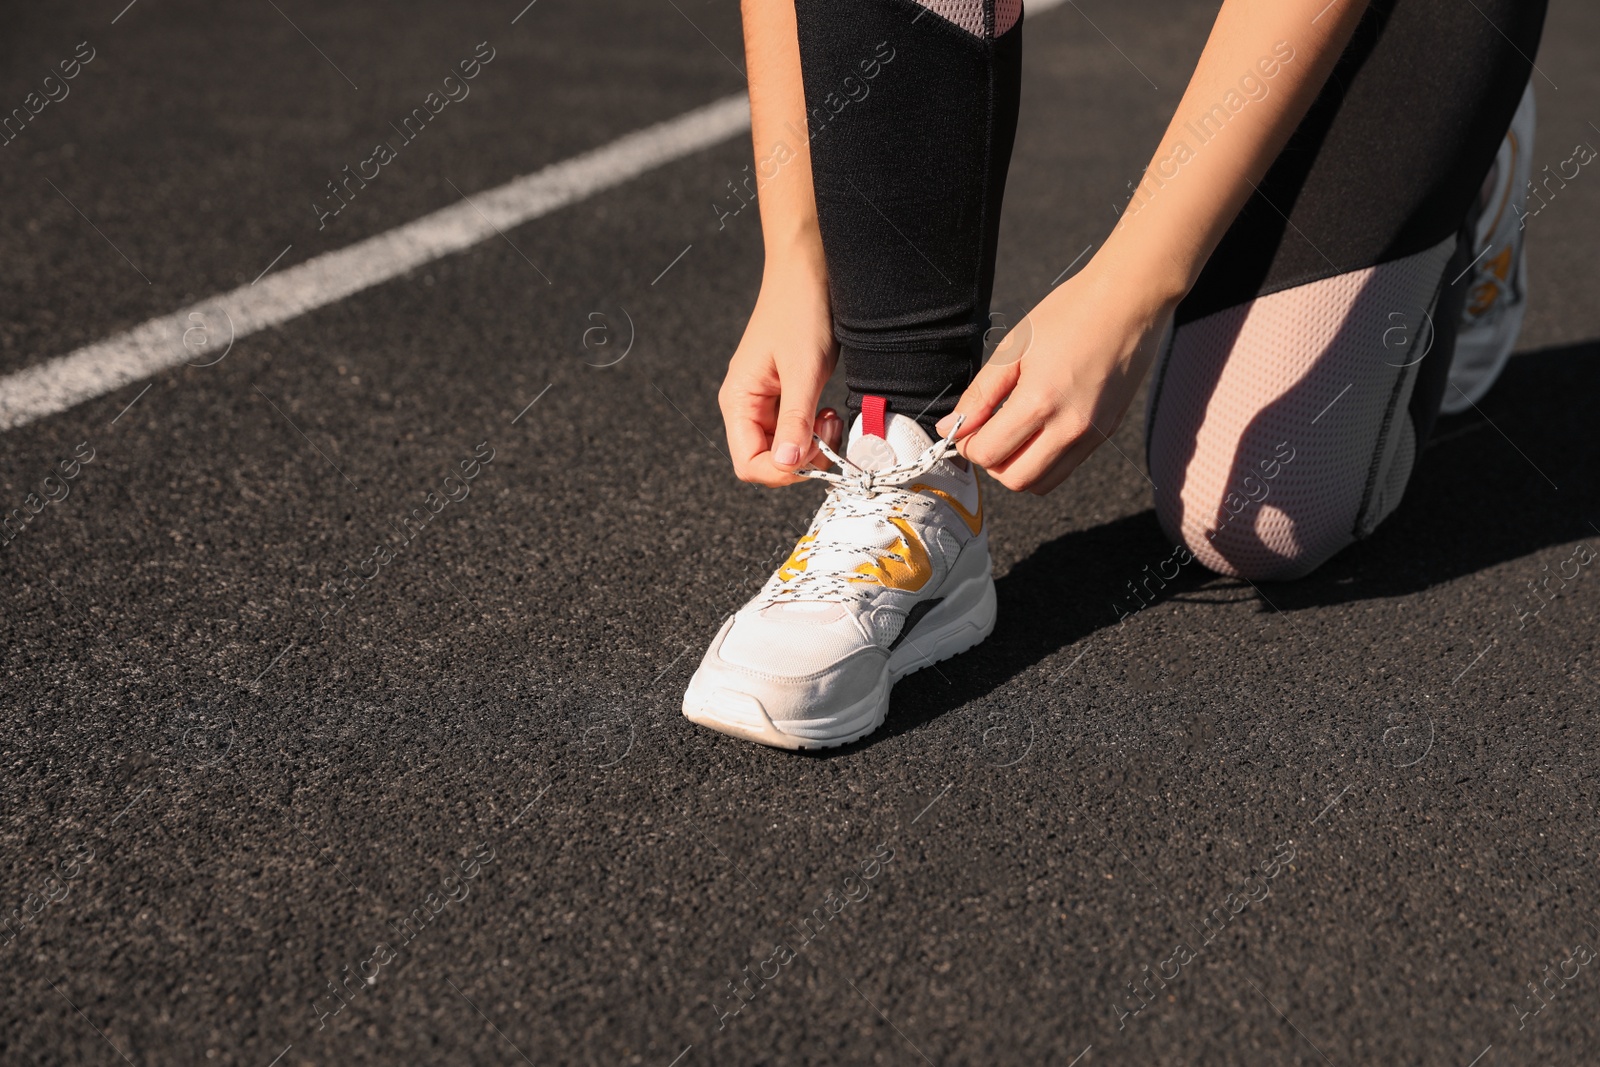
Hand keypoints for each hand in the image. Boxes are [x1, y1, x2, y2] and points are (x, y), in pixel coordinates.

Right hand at [719, 264, 844, 485]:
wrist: (807, 270)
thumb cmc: (799, 309)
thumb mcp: (803, 370)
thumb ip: (795, 421)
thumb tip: (788, 465)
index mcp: (738, 401)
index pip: (748, 463)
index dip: (781, 471)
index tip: (813, 458)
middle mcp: (746, 405)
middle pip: (767, 460)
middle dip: (801, 458)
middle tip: (827, 432)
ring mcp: (765, 400)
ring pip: (785, 447)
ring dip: (811, 444)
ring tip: (829, 417)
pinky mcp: (784, 392)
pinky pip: (796, 428)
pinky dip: (814, 429)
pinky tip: (827, 411)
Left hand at [936, 258, 1176, 494]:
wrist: (1129, 301)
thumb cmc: (1070, 314)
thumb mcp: (1013, 348)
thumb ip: (979, 394)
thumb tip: (951, 427)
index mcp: (1040, 401)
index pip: (989, 454)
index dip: (969, 446)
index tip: (968, 428)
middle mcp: (1070, 427)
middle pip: (1016, 480)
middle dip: (993, 463)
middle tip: (989, 434)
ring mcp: (1092, 434)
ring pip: (1044, 483)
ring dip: (1019, 468)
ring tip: (1014, 434)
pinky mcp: (1107, 432)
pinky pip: (1067, 467)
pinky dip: (1045, 461)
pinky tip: (1040, 429)